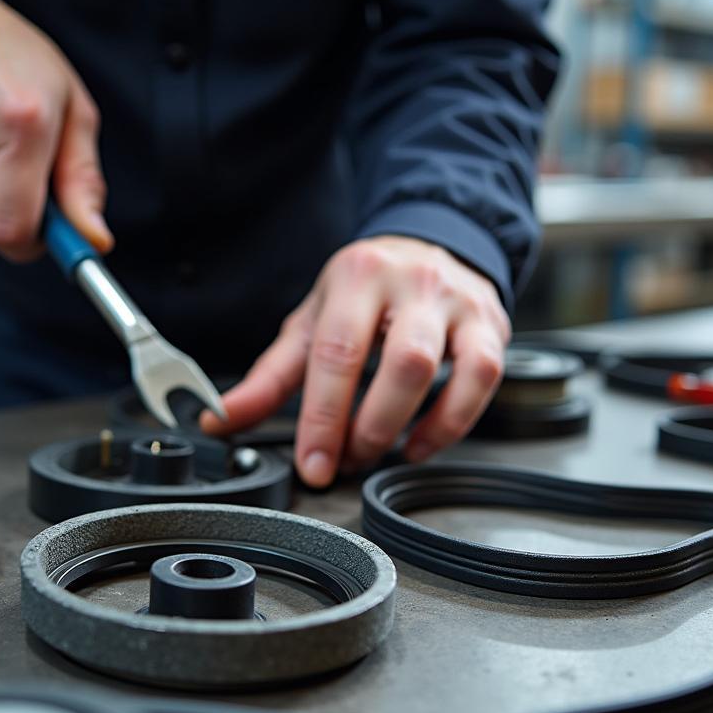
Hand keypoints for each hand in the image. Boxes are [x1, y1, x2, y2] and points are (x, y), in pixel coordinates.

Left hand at [200, 236, 510, 485]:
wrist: (430, 247)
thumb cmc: (364, 292)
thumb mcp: (311, 323)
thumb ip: (269, 378)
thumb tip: (220, 420)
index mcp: (357, 277)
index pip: (338, 353)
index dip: (323, 418)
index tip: (313, 465)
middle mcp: (414, 283)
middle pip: (402, 364)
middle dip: (371, 427)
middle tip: (347, 459)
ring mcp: (459, 303)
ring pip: (452, 371)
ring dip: (411, 427)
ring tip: (381, 452)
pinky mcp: (492, 325)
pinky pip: (484, 380)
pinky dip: (452, 424)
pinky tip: (420, 443)